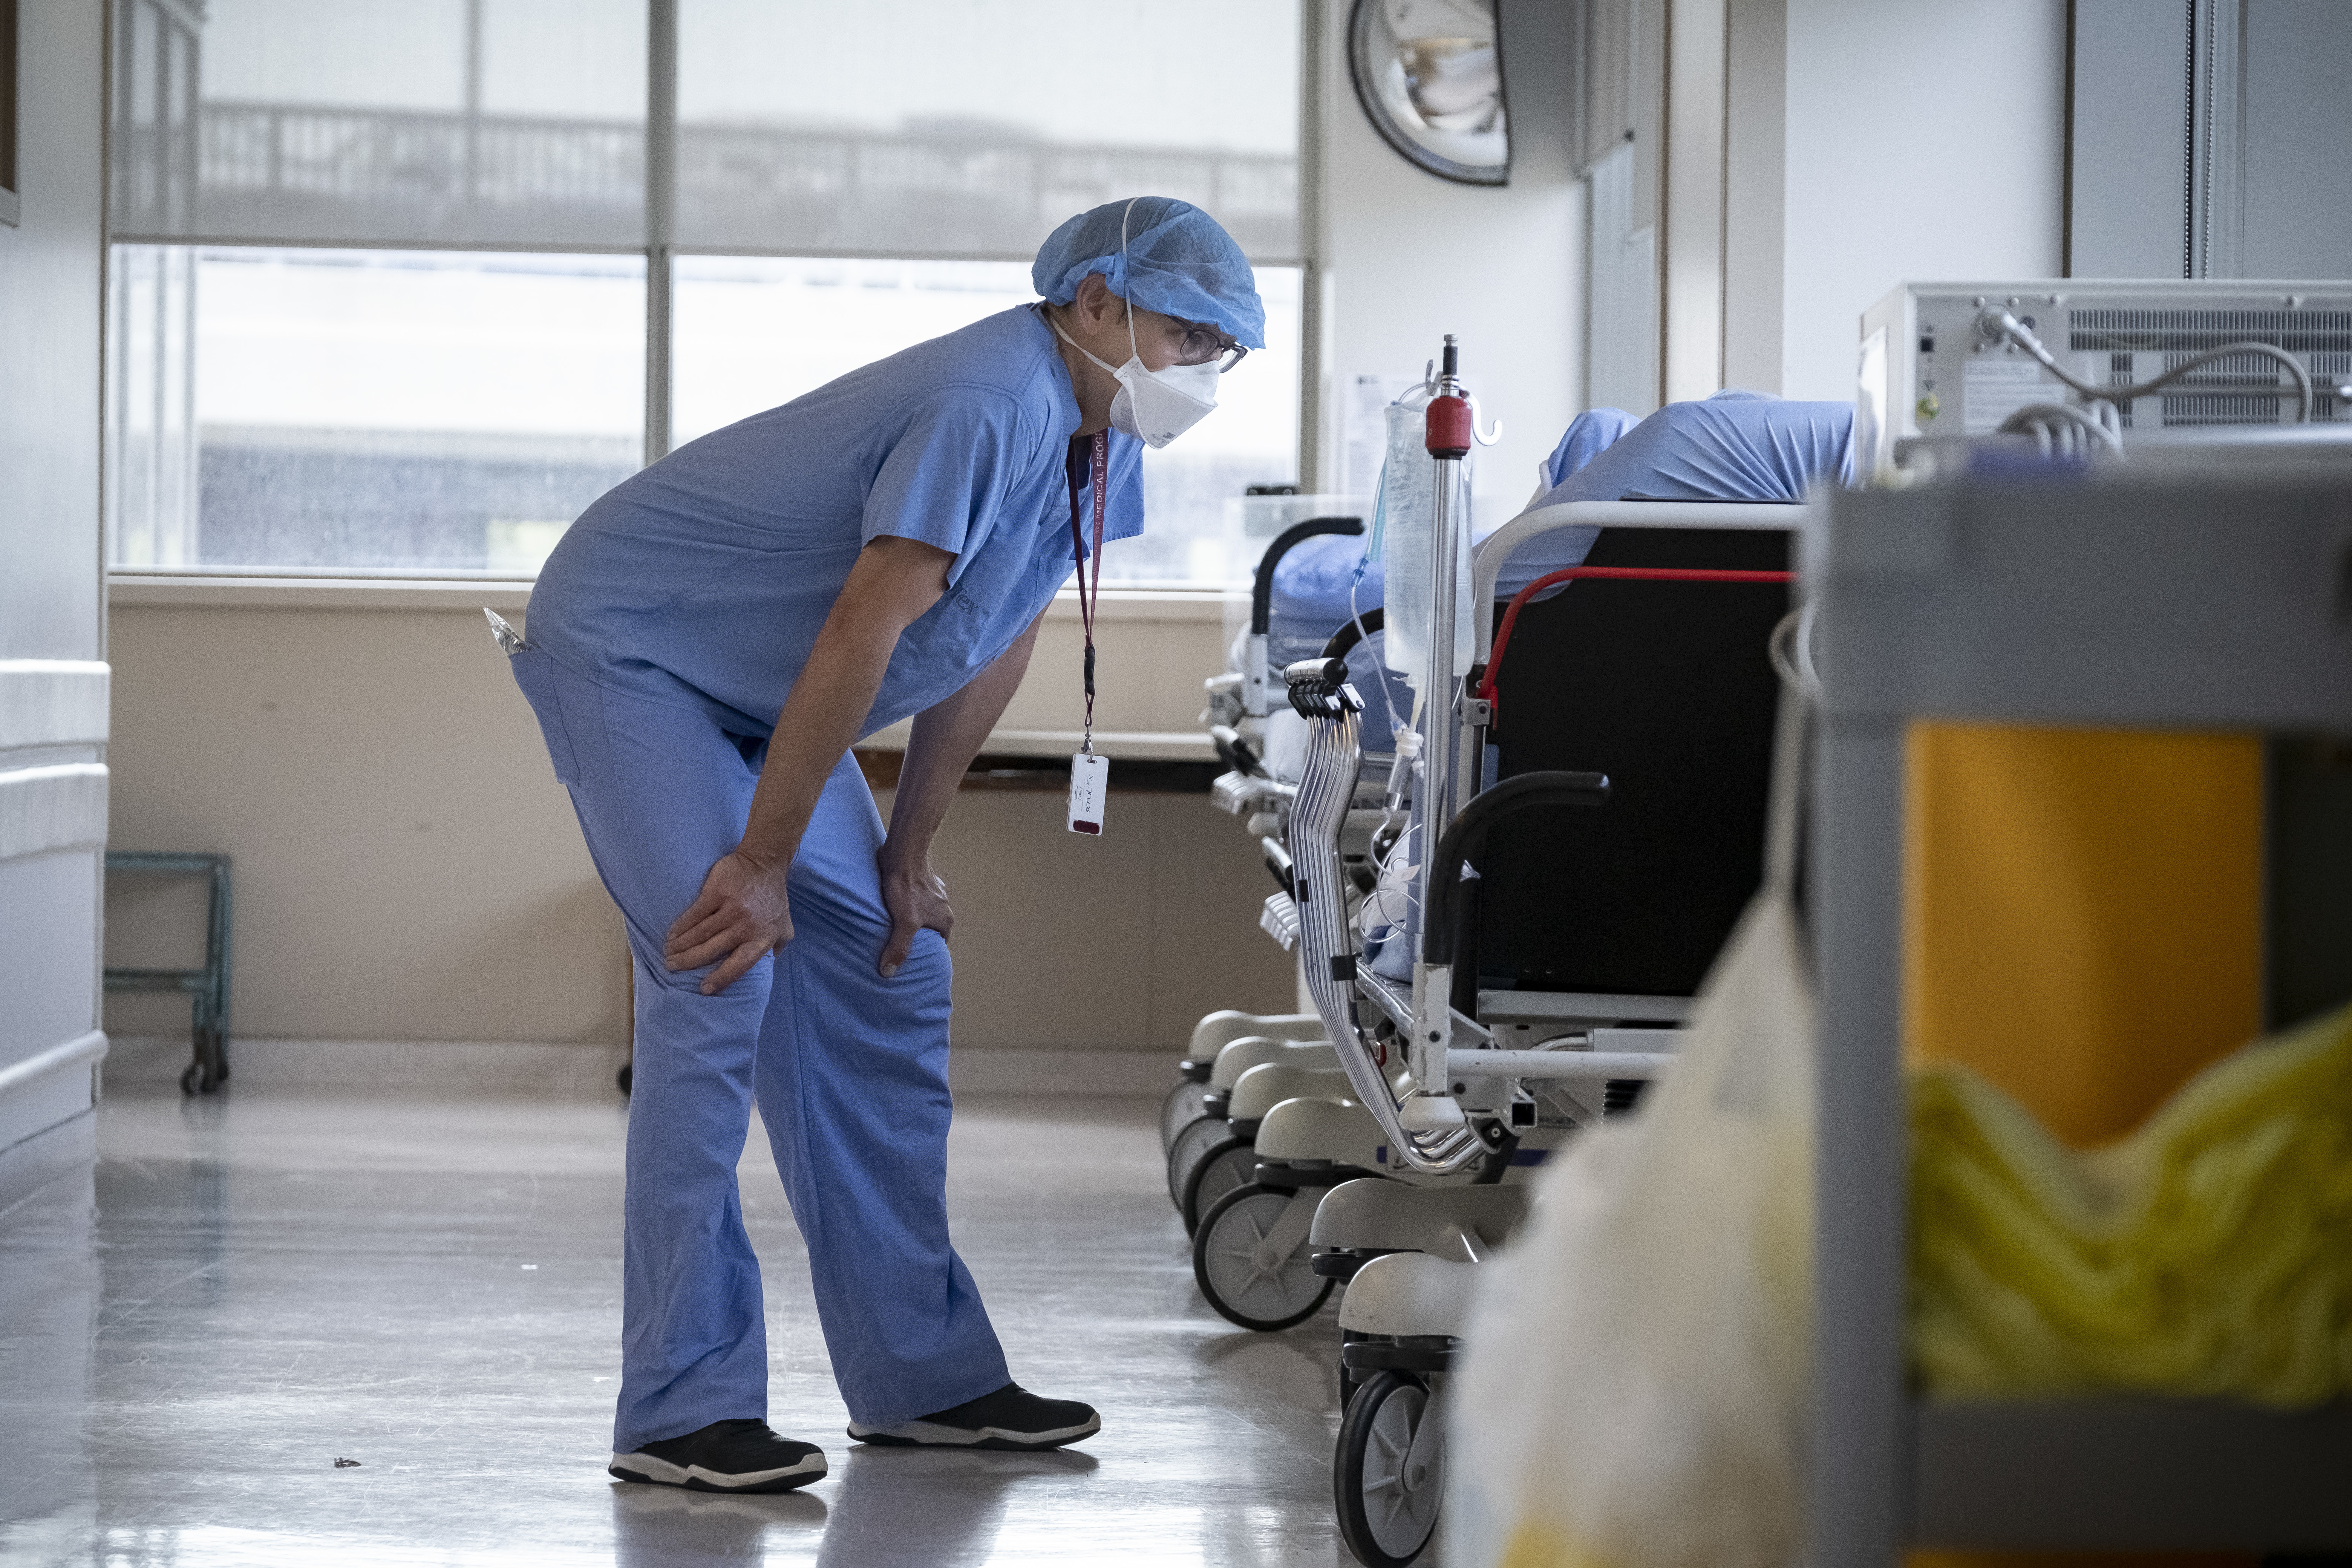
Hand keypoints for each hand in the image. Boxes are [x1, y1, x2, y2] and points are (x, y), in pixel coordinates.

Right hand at [665, 849, 791, 994]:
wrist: (765, 863)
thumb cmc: (773, 898)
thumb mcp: (784, 927)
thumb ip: (776, 947)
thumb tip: (766, 968)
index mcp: (762, 939)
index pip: (739, 966)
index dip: (720, 979)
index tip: (703, 989)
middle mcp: (746, 926)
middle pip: (711, 950)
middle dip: (688, 961)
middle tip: (672, 966)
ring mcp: (731, 909)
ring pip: (700, 934)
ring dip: (680, 945)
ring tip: (668, 952)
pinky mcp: (717, 893)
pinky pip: (694, 914)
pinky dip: (681, 926)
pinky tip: (672, 933)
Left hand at [877, 849, 953, 976]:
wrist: (902, 853)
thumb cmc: (907, 886)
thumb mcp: (904, 922)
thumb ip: (898, 948)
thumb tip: (889, 973)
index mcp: (945, 920)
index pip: (937, 947)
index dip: (925, 956)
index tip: (910, 963)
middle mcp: (943, 908)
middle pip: (928, 932)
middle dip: (915, 939)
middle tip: (896, 948)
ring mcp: (932, 894)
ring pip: (920, 916)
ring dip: (908, 922)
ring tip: (891, 929)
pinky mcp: (919, 884)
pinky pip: (913, 902)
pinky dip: (904, 907)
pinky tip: (890, 908)